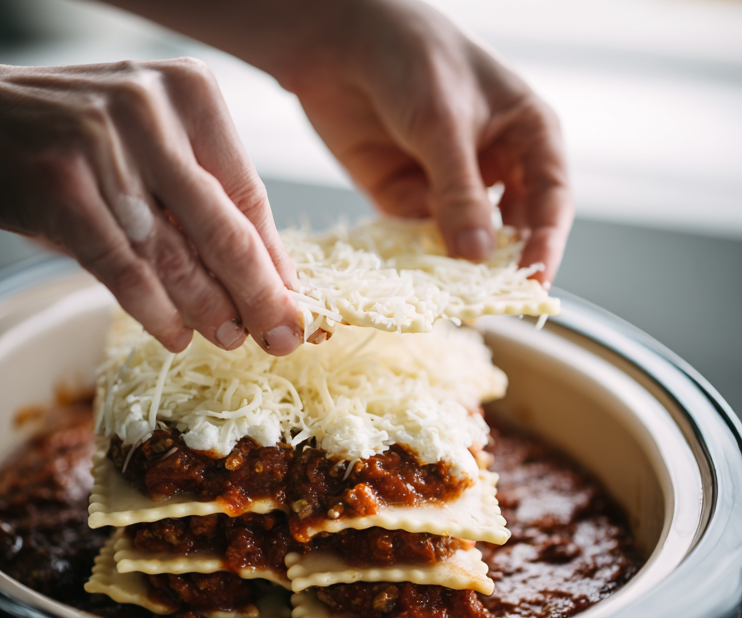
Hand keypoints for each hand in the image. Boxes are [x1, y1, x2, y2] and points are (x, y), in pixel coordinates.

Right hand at [0, 56, 301, 353]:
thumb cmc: (58, 139)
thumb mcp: (139, 147)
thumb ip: (194, 200)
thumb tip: (260, 280)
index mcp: (187, 92)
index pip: (248, 194)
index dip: (276, 262)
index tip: (297, 310)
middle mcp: (151, 109)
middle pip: (225, 228)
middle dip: (260, 295)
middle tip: (282, 340)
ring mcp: (106, 145)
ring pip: (177, 256)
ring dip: (209, 311)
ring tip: (228, 341)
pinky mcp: (64, 187)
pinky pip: (126, 271)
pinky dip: (156, 313)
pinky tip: (175, 336)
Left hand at [281, 1, 573, 282]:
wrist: (337, 40)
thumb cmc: (410, 58)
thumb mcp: (443, 124)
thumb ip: (460, 193)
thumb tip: (477, 256)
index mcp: (526, 134)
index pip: (551, 201)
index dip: (546, 245)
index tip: (534, 283)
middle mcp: (494, 166)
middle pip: (512, 232)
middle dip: (502, 268)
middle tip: (492, 305)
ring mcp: (451, 187)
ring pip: (466, 244)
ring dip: (459, 273)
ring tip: (452, 302)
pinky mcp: (407, 201)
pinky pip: (421, 243)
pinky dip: (419, 263)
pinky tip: (414, 282)